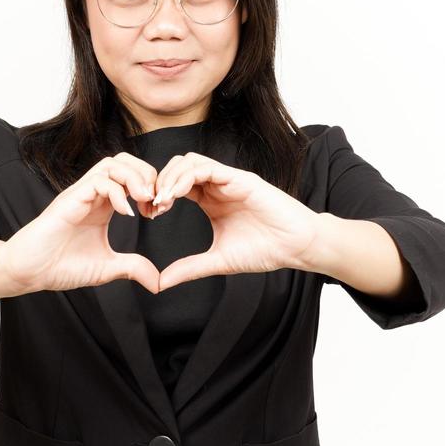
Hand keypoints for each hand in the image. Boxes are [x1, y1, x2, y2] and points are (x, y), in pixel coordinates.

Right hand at [0, 152, 166, 293]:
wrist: (29, 271)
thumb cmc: (60, 266)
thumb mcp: (106, 268)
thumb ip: (132, 268)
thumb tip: (158, 283)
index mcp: (102, 205)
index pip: (131, 176)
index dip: (151, 188)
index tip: (157, 212)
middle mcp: (92, 194)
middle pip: (124, 160)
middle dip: (146, 174)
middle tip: (155, 201)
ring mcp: (80, 194)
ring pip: (112, 163)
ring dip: (134, 178)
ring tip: (144, 200)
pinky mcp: (70, 199)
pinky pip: (98, 181)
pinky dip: (117, 192)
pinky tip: (126, 213)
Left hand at [148, 151, 319, 290]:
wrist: (296, 247)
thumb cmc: (265, 250)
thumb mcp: (218, 261)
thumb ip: (190, 268)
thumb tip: (161, 283)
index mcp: (210, 200)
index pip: (175, 185)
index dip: (158, 195)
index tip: (148, 214)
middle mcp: (217, 186)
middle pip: (177, 167)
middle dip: (159, 182)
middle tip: (151, 206)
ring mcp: (228, 180)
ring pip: (189, 162)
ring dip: (170, 178)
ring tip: (162, 201)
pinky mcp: (240, 179)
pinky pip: (207, 167)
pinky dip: (187, 177)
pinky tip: (176, 195)